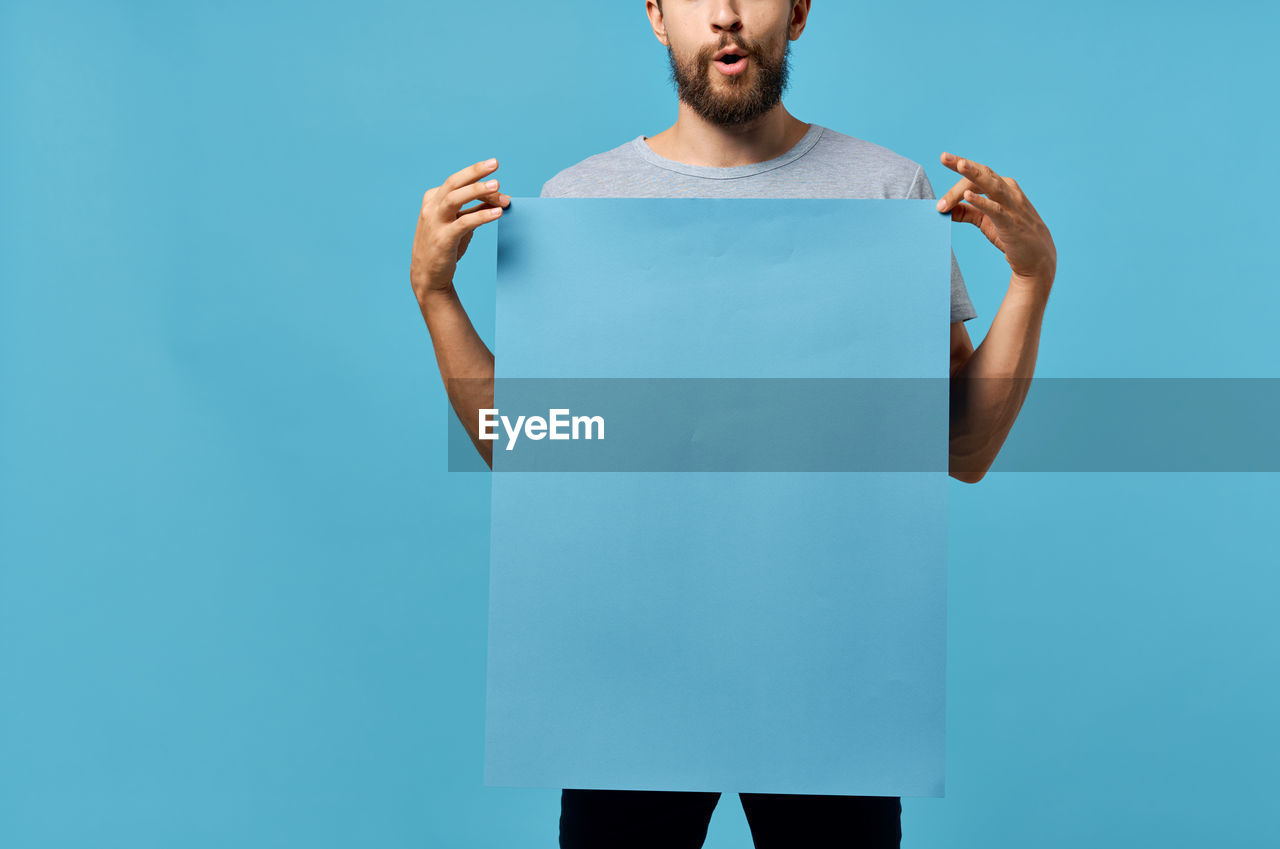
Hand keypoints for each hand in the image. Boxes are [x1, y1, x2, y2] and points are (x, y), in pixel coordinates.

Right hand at [410, 158, 511, 302]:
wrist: (428, 277)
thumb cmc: (445, 247)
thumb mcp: (460, 223)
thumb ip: (476, 209)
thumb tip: (501, 198)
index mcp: (433, 199)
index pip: (458, 183)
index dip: (479, 179)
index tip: (499, 186)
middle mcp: (431, 207)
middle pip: (454, 183)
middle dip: (475, 171)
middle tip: (495, 163)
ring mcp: (434, 222)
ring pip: (455, 198)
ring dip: (477, 190)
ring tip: (497, 186)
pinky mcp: (442, 239)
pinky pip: (463, 223)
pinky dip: (481, 216)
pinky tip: (497, 214)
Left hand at [935, 152, 1055, 286]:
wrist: (1037, 256)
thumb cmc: (1011, 234)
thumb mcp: (985, 221)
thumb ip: (966, 212)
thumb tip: (943, 208)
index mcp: (1002, 187)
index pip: (977, 176)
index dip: (957, 177)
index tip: (941, 176)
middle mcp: (1008, 191)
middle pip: (983, 174)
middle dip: (963, 165)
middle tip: (944, 156)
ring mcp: (1012, 205)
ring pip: (991, 185)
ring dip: (974, 174)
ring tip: (960, 164)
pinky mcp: (1012, 222)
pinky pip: (996, 209)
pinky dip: (982, 202)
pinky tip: (968, 196)